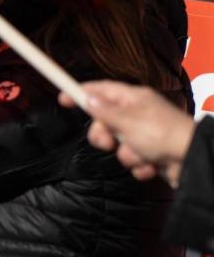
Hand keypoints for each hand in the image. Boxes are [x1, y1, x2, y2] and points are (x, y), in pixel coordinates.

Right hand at [58, 80, 195, 186]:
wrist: (193, 161)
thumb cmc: (163, 134)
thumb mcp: (127, 120)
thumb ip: (103, 111)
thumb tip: (87, 98)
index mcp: (134, 99)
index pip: (101, 90)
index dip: (81, 93)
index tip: (63, 99)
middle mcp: (138, 114)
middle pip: (105, 121)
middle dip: (103, 135)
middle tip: (108, 142)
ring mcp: (145, 134)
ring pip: (118, 144)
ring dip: (126, 154)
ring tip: (142, 155)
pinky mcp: (151, 154)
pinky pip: (133, 159)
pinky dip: (139, 165)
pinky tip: (151, 165)